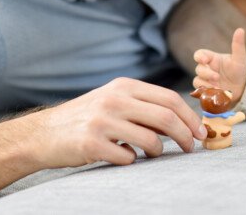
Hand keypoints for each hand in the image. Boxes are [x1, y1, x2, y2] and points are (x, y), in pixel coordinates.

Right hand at [28, 77, 205, 168]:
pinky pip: (127, 157)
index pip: (170, 99)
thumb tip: (185, 121)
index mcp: (124, 86)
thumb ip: (145, 106)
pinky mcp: (91, 144)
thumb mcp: (116, 101)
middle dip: (185, 135)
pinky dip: (133, 160)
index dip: (190, 117)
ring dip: (158, 151)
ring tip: (152, 153)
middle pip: (165, 117)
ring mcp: (102, 121)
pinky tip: (125, 157)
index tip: (201, 131)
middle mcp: (115, 100)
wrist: (43, 133)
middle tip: (192, 148)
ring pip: (150, 140)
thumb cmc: (88, 118)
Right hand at [192, 28, 245, 100]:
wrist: (244, 88)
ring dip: (206, 84)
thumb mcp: (240, 58)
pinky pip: (201, 92)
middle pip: (198, 69)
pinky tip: (217, 94)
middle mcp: (207, 69)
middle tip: (217, 77)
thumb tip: (240, 29)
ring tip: (218, 88)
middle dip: (206, 73)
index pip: (200, 55)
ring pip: (197, 81)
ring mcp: (206, 81)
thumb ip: (238, 45)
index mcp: (212, 59)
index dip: (199, 57)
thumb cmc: (240, 70)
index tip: (205, 60)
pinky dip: (207, 93)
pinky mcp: (207, 91)